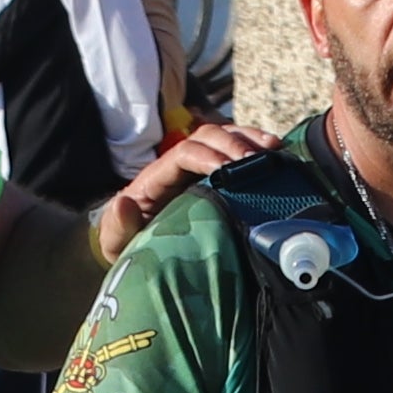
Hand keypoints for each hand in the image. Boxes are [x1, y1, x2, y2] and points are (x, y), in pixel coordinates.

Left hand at [95, 120, 275, 262]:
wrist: (139, 255)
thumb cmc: (128, 249)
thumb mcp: (116, 243)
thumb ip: (116, 226)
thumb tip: (124, 202)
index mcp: (156, 179)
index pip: (183, 153)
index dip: (206, 155)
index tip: (229, 169)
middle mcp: (177, 168)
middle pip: (206, 137)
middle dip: (232, 144)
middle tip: (256, 162)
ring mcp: (197, 170)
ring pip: (224, 137)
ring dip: (249, 139)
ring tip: (274, 149)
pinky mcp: (214, 179)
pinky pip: (235, 154)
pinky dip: (255, 149)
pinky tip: (276, 155)